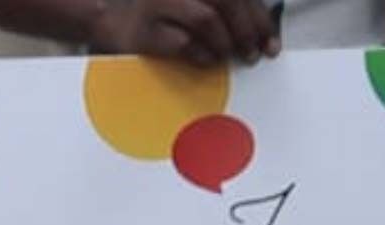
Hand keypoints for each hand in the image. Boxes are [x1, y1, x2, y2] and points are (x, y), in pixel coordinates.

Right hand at [90, 0, 280, 65]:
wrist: (113, 22)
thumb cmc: (166, 16)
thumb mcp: (198, 3)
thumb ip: (230, 11)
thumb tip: (266, 37)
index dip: (259, 17)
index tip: (271, 43)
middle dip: (246, 30)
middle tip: (253, 54)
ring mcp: (156, 3)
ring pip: (205, 18)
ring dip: (224, 43)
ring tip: (227, 56)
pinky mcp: (144, 31)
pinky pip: (183, 43)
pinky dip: (202, 55)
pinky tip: (206, 60)